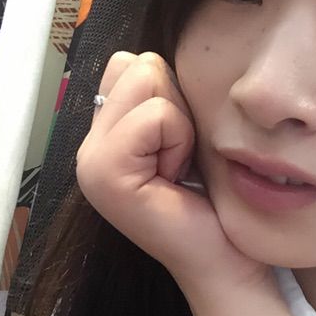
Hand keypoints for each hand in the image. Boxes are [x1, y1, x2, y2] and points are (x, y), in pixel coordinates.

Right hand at [76, 51, 277, 315]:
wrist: (224, 253)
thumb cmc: (212, 190)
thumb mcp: (185, 128)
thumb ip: (161, 93)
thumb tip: (151, 61)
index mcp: (107, 129)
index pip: (131, 61)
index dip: (171, 93)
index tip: (179, 141)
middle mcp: (90, 142)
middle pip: (140, 64)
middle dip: (175, 103)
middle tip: (180, 154)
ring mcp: (91, 159)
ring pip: (148, 81)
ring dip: (179, 122)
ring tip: (179, 164)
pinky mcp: (105, 173)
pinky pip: (155, 116)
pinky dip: (178, 139)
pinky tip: (176, 175)